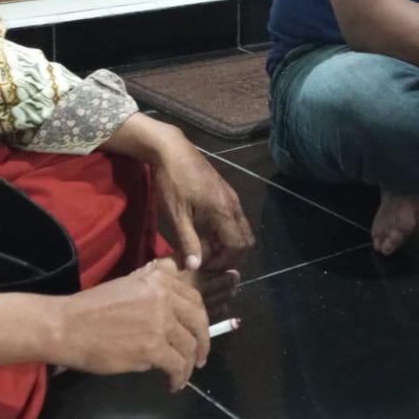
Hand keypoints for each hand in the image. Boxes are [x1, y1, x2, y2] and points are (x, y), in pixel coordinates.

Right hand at [54, 258, 208, 387]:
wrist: (66, 326)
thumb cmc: (91, 307)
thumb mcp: (126, 282)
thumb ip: (151, 278)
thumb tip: (173, 271)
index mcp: (159, 280)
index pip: (193, 299)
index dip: (198, 318)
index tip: (196, 331)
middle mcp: (165, 298)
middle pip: (199, 321)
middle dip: (203, 342)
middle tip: (200, 357)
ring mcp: (160, 323)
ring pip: (189, 347)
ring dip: (189, 365)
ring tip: (182, 375)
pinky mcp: (152, 348)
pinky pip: (177, 365)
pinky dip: (179, 377)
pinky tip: (172, 384)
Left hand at [152, 136, 254, 271]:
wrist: (173, 150)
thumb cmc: (172, 183)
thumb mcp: (176, 215)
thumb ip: (188, 242)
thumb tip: (195, 268)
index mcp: (224, 212)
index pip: (238, 247)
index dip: (224, 262)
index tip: (205, 267)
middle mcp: (234, 206)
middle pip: (245, 240)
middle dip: (231, 256)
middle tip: (209, 262)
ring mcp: (232, 198)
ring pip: (241, 230)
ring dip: (228, 245)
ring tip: (206, 250)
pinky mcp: (226, 193)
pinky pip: (235, 220)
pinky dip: (227, 233)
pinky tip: (207, 234)